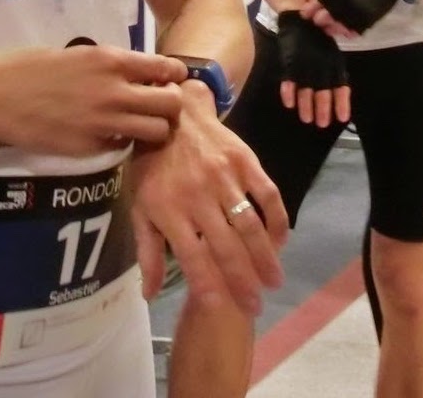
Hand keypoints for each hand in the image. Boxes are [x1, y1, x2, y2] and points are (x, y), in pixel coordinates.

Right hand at [0, 46, 187, 155]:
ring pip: (156, 132)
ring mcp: (104, 123)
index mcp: (111, 61)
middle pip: (171, 104)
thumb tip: (140, 74)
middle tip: (160, 105)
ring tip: (141, 124)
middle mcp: (115, 92)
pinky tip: (111, 134)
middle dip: (172, 105)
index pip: (165, 68)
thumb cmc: (32, 66)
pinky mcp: (91, 148)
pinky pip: (123, 147)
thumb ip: (112, 66)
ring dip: (155, 128)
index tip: (175, 79)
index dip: (175, 75)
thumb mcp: (80, 55)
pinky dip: (124, 142)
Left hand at [130, 81, 287, 315]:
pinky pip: (268, 195)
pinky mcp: (245, 160)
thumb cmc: (153, 166)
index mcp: (168, 208)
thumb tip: (149, 295)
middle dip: (243, 281)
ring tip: (274, 280)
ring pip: (250, 225)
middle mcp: (197, 194)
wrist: (173, 114)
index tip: (222, 307)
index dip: (208, 285)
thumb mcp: (141, 206)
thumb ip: (147, 251)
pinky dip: (278, 220)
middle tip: (255, 306)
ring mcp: (224, 176)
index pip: (192, 255)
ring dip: (265, 257)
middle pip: (226, 246)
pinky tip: (281, 241)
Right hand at [277, 11, 349, 126]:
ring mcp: (305, 60)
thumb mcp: (329, 50)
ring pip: (306, 87)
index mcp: (333, 61)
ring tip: (306, 119)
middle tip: (321, 124)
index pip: (340, 84)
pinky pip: (289, 76)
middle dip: (323, 108)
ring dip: (306, 104)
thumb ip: (332, 70)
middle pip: (323, 89)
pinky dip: (289, 90)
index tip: (342, 118)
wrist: (298, 13)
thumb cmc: (316, 34)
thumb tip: (340, 91)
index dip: (341, 102)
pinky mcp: (290, 57)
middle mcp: (321, 62)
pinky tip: (289, 104)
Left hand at [314, 0, 403, 33]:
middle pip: (324, 18)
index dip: (308, 11)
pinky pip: (353, 32)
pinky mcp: (367, 21)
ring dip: (332, 28)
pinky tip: (345, 29)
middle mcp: (345, 3)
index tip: (306, 13)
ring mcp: (356, 13)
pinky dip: (347, 32)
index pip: (316, 4)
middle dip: (319, 20)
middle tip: (319, 20)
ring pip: (337, 27)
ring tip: (331, 26)